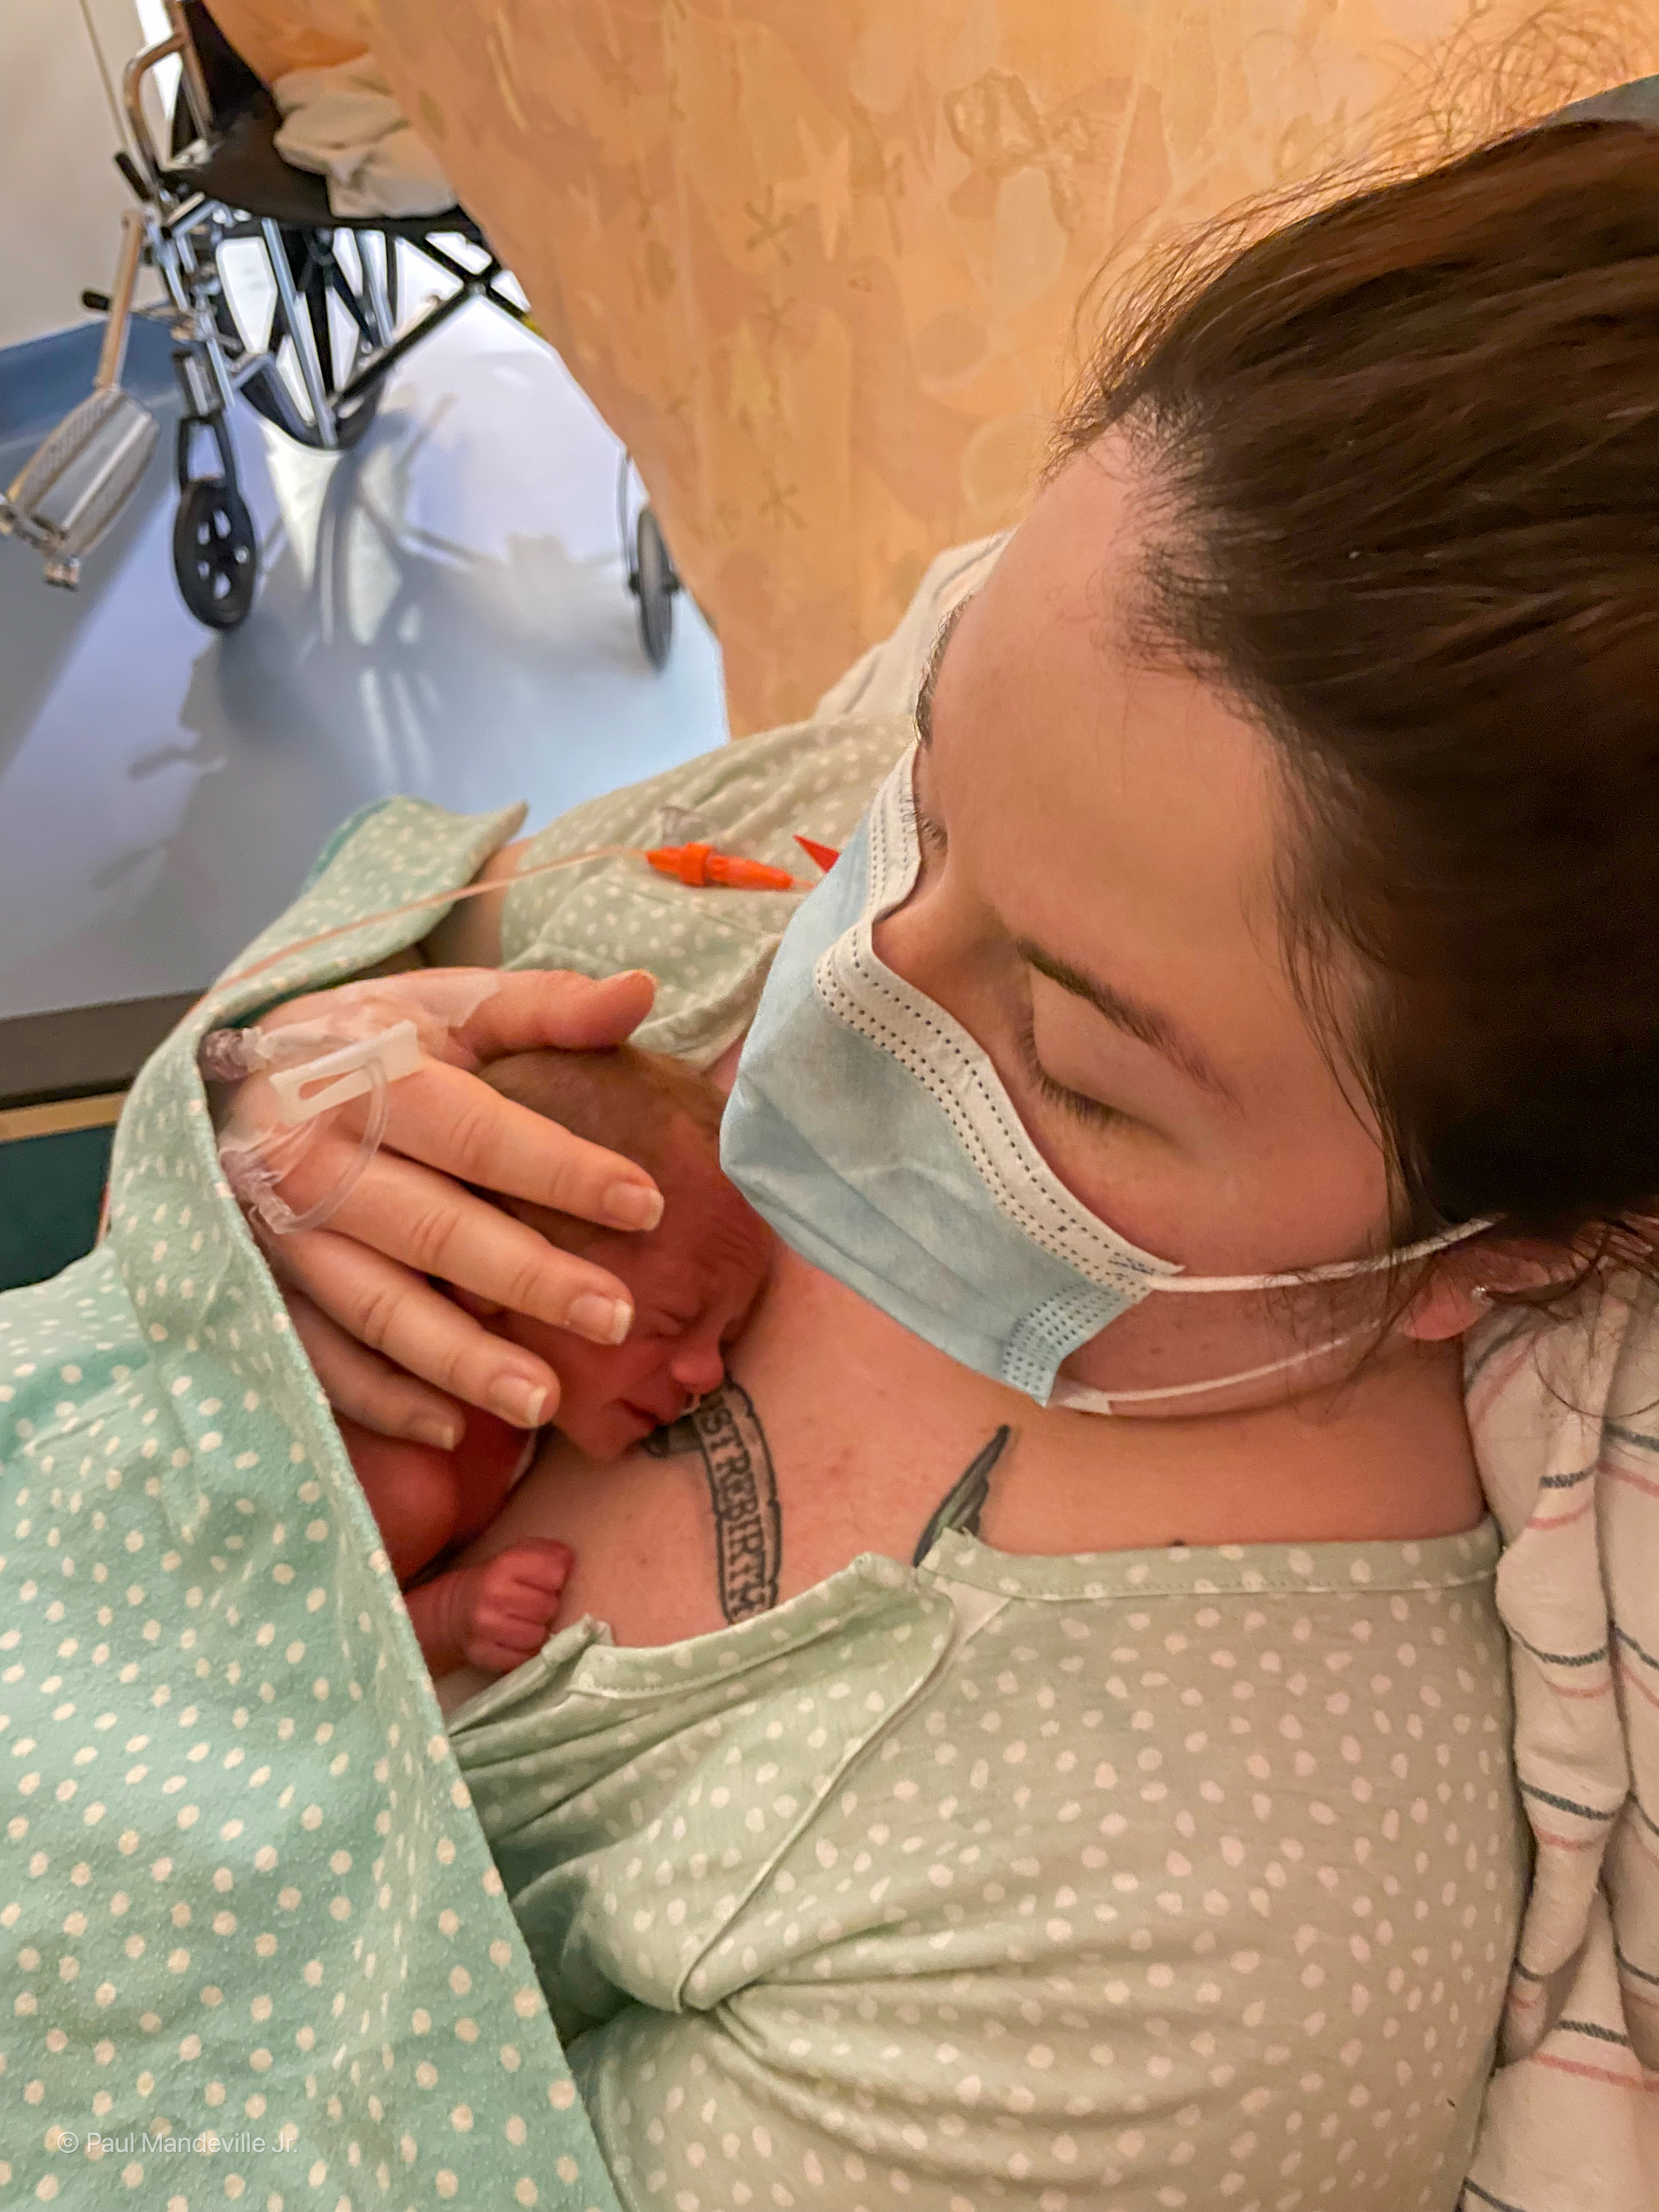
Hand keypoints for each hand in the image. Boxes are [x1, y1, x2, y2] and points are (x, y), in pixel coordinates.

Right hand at [241, 967, 662, 1438]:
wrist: (239, 1077)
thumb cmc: (374, 1042)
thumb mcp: (450, 1006)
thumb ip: (543, 1008)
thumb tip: (639, 992)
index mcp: (367, 1078)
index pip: (476, 1132)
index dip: (561, 1169)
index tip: (646, 1203)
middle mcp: (316, 1161)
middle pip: (433, 1229)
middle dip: (528, 1278)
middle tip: (619, 1319)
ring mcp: (284, 1236)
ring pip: (378, 1308)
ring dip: (461, 1361)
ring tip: (545, 1402)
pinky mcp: (266, 1292)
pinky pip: (323, 1360)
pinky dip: (383, 1401)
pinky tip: (452, 1431)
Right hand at [406, 1542, 574, 1676]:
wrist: (455, 1610)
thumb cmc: (498, 1580)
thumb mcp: (519, 1555)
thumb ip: (548, 1553)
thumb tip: (570, 1562)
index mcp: (505, 1564)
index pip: (555, 1572)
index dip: (556, 1578)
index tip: (547, 1581)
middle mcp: (493, 1594)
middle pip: (548, 1606)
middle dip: (547, 1606)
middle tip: (535, 1604)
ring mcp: (486, 1627)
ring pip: (538, 1636)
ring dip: (537, 1631)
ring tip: (526, 1622)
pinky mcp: (483, 1654)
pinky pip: (524, 1659)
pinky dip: (525, 1651)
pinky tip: (516, 1640)